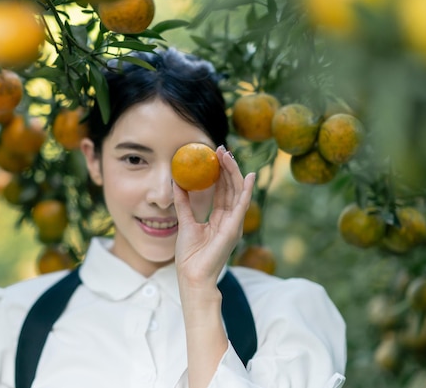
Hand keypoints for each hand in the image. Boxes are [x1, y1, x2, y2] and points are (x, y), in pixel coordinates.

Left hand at [173, 146, 255, 287]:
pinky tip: (248, 177)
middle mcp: (230, 220)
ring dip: (234, 172)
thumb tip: (176, 182)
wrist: (192, 277)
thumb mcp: (185, 222)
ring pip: (237, 193)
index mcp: (219, 219)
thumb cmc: (189, 256)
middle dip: (227, 168)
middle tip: (221, 149)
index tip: (214, 156)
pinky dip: (246, 191)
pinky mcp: (233, 230)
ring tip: (227, 155)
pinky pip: (241, 207)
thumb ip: (183, 203)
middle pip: (231, 188)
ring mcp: (234, 225)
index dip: (220, 173)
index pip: (222, 191)